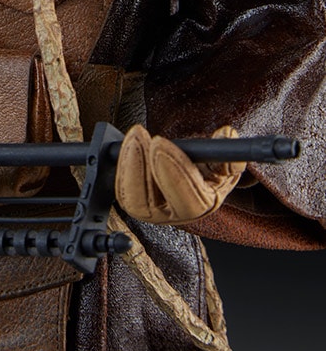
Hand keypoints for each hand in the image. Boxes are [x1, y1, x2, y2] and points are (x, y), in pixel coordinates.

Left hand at [114, 123, 245, 224]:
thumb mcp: (224, 162)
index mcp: (203, 206)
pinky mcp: (136, 203)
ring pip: (133, 199)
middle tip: (140, 137)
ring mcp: (152, 212)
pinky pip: (123, 191)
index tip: (161, 142)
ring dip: (129, 165)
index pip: (188, 199)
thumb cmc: (209, 169)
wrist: (192, 170)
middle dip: (143, 167)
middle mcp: (175, 215)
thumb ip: (228, 151)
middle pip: (151, 206)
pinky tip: (129, 146)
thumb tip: (226, 135)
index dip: (173, 170)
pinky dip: (122, 167)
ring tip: (135, 137)